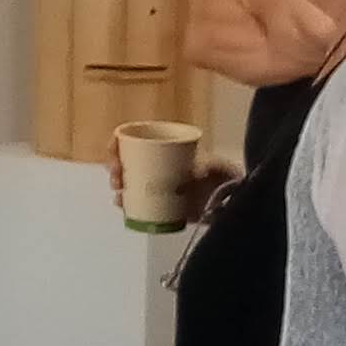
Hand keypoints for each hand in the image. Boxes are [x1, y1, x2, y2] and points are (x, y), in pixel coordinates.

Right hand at [104, 149, 242, 223]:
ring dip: (119, 185)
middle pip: (127, 162)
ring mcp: (157, 186)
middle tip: (117, 174)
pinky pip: (137, 204)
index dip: (119, 143)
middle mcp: (157, 166)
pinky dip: (127, 204)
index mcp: (166, 149)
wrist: (230, 199)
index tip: (114, 150)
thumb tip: (192, 176)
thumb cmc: (222, 176)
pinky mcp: (160, 206)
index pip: (136, 140)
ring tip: (118, 189)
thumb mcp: (213, 166)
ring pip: (129, 183)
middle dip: (115, 166)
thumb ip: (202, 169)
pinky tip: (122, 204)